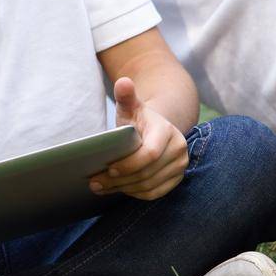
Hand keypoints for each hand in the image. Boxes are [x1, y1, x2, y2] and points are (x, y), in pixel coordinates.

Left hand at [90, 77, 188, 199]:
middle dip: (119, 179)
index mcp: (167, 131)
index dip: (129, 164)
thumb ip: (126, 95)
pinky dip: (134, 194)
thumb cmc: (138, 118)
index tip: (108, 168)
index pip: (149, 153)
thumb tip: (123, 82)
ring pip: (149, 185)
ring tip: (100, 186)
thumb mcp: (130, 106)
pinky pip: (154, 193)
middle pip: (147, 173)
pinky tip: (117, 189)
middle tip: (95, 182)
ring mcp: (180, 167)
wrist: (157, 129)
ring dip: (123, 188)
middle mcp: (179, 150)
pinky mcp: (176, 180)